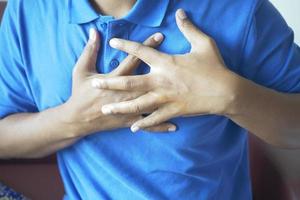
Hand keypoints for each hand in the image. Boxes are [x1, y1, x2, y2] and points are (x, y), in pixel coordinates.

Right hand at [63, 28, 176, 135]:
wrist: (77, 119)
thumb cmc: (80, 94)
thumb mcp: (81, 70)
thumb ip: (89, 51)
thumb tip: (95, 33)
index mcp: (114, 79)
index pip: (134, 59)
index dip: (146, 47)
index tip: (160, 37)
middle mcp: (126, 94)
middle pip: (148, 78)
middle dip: (164, 67)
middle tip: (179, 59)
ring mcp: (129, 109)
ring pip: (152, 102)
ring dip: (167, 96)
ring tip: (183, 91)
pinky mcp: (129, 121)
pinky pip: (147, 124)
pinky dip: (160, 126)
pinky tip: (174, 125)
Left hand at [94, 9, 237, 131]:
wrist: (225, 92)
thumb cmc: (214, 67)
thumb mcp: (204, 43)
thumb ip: (189, 28)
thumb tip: (180, 13)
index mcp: (166, 63)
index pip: (141, 52)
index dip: (126, 45)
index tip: (113, 42)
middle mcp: (161, 81)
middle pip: (130, 82)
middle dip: (111, 84)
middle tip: (95, 85)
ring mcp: (165, 98)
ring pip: (137, 104)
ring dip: (121, 107)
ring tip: (106, 109)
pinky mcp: (173, 111)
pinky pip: (154, 119)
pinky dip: (144, 123)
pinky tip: (133, 128)